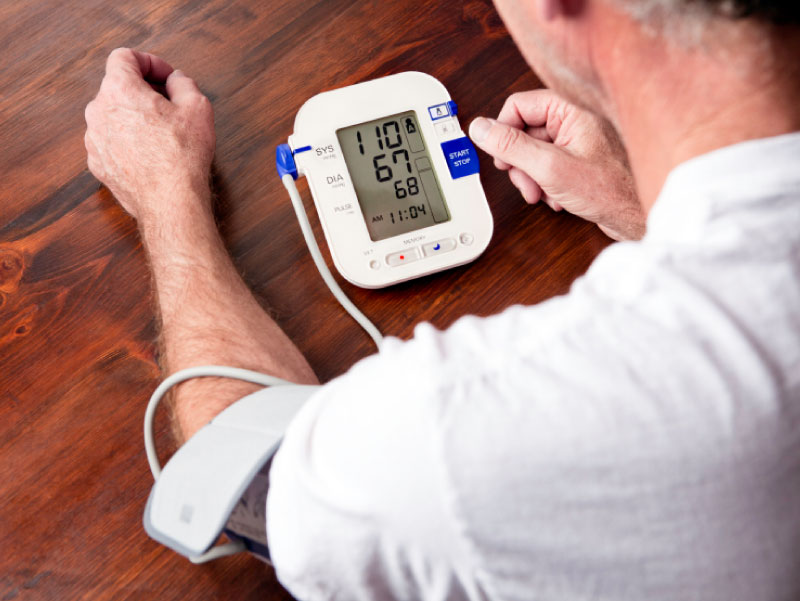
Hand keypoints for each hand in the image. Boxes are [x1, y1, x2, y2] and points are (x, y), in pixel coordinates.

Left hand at [84, 48, 214, 223]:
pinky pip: (111, 142)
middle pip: (118, 87)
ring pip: (113, 116)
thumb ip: (183, 83)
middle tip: (171, 107)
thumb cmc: (182, 156)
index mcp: (119, 90)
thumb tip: (175, 80)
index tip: (167, 77)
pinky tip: (151, 155)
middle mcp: (98, 111)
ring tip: (162, 134)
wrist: (169, 202)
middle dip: (144, 91)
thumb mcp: (198, 108)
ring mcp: (94, 140)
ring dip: (135, 118)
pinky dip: (128, 141)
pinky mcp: (98, 164)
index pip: (124, 57)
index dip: (150, 62)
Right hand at [469, 90, 644, 240]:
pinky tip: (556, 198)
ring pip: (534, 153)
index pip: (520, 106)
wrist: (639, 218)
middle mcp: (575, 122)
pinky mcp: (580, 163)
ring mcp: (578, 143)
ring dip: (531, 177)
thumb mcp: (549, 168)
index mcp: (571, 110)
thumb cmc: (610, 190)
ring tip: (541, 194)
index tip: (500, 156)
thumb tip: (481, 129)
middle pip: (525, 132)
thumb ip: (511, 146)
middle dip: (519, 162)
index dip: (504, 131)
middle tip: (525, 181)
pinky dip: (546, 184)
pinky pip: (548, 167)